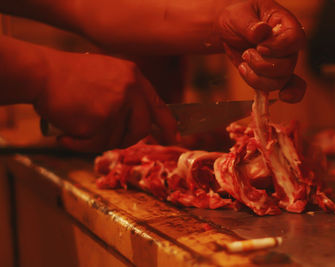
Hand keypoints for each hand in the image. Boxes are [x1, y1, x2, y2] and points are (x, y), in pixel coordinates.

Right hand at [34, 51, 176, 151]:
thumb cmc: (68, 76)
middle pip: (140, 128)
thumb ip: (126, 95)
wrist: (41, 73)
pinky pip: (96, 144)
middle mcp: (131, 89)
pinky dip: (80, 145)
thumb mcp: (107, 75)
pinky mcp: (102, 119)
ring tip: (76, 128)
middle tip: (104, 138)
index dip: (168, 125)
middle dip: (125, 140)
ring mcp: (117, 104)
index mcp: (134, 77)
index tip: (174, 139)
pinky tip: (66, 136)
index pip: (159, 105)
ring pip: (116, 139)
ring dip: (95, 140)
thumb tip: (138, 122)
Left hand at [217, 0, 305, 102]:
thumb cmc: (238, 17)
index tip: (260, 47)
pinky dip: (289, 95)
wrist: (228, 30)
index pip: (295, 39)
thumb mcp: (240, 15)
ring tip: (243, 65)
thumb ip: (250, 25)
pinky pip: (289, 88)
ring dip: (257, 78)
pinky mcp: (272, 76)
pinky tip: (284, 97)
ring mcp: (282, 63)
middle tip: (246, 53)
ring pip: (280, 81)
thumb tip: (261, 33)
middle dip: (262, 65)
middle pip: (287, 66)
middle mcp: (288, 47)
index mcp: (285, 25)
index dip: (279, 47)